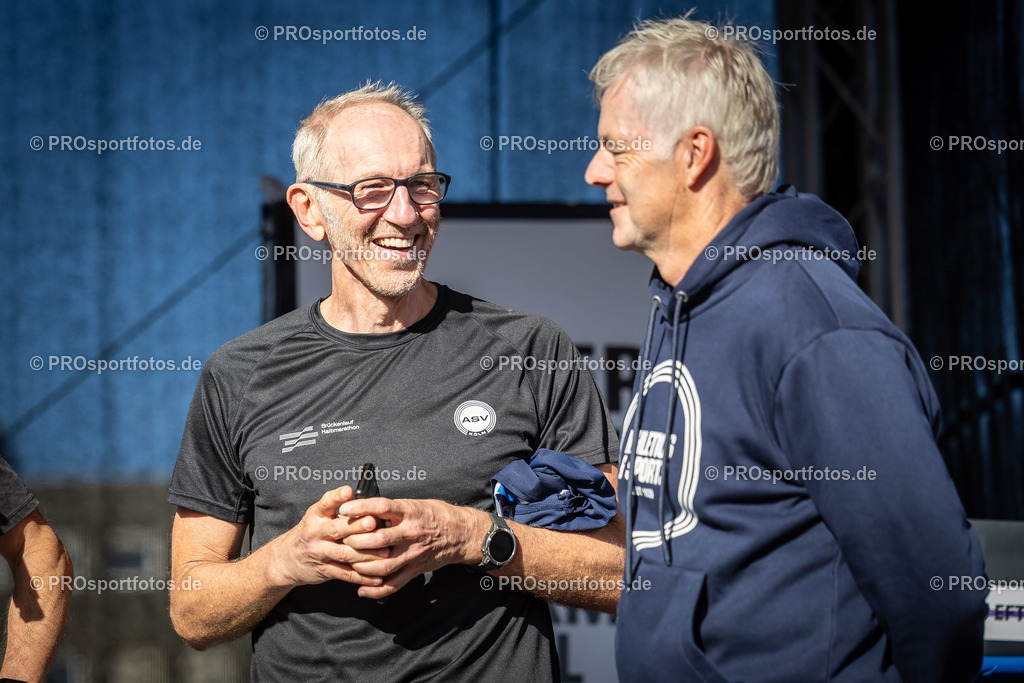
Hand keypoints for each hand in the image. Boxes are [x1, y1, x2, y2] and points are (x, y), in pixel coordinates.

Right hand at [266, 486, 390, 588]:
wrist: (284, 560)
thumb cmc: (308, 534)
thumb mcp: (315, 517)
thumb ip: (335, 508)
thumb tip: (364, 500)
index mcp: (315, 516)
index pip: (325, 503)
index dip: (337, 497)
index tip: (348, 491)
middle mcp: (315, 533)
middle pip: (337, 529)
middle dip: (357, 526)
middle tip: (374, 522)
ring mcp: (319, 553)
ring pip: (345, 553)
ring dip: (367, 554)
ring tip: (386, 552)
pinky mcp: (324, 571)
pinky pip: (346, 574)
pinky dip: (363, 576)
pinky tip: (378, 577)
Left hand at [337, 498, 489, 598]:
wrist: (463, 534)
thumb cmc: (437, 515)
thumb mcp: (416, 504)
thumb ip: (393, 509)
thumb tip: (366, 508)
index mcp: (411, 512)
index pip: (383, 507)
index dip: (360, 508)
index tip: (343, 510)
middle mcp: (412, 533)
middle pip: (378, 540)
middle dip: (356, 541)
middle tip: (343, 539)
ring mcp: (414, 554)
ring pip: (383, 565)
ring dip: (362, 566)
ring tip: (349, 561)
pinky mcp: (416, 569)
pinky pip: (394, 584)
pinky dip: (376, 590)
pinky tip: (362, 589)